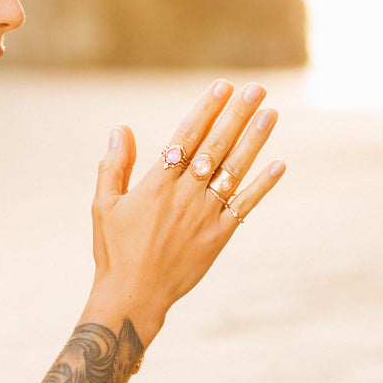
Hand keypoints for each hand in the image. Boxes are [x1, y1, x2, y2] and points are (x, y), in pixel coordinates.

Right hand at [88, 79, 284, 342]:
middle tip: (255, 89)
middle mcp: (186, 194)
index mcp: (158, 183)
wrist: (134, 296)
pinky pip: (245, 205)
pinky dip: (262, 185)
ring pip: (235, 169)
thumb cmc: (114, 250)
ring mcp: (205, 214)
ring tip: (271, 113)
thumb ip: (114, 165)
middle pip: (217, 145)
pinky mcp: (219, 235)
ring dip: (255, 140)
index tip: (222, 86)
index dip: (206, 109)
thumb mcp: (104, 205)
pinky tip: (279, 164)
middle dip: (237, 115)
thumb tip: (120, 128)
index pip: (187, 136)